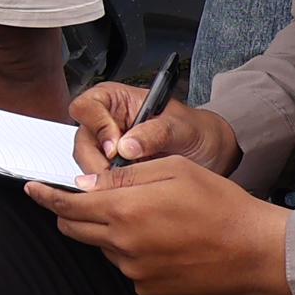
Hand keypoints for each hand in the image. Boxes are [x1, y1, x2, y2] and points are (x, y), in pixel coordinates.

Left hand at [24, 153, 290, 294]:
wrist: (256, 252)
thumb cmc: (221, 204)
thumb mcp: (174, 170)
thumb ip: (124, 176)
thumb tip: (85, 183)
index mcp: (125, 210)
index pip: (68, 206)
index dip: (46, 197)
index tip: (32, 189)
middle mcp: (123, 245)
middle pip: (75, 230)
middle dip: (71, 213)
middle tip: (85, 198)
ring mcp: (134, 272)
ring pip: (103, 248)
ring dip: (109, 232)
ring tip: (151, 217)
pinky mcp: (149, 290)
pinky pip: (127, 267)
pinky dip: (132, 252)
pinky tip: (164, 241)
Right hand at [66, 83, 244, 184]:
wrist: (212, 155)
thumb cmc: (197, 131)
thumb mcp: (181, 127)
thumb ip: (155, 133)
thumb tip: (126, 146)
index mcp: (117, 100)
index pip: (87, 106)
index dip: (96, 127)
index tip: (115, 147)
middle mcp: (107, 122)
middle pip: (82, 140)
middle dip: (96, 162)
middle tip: (117, 178)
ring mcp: (108, 148)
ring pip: (87, 164)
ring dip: (103, 179)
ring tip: (128, 186)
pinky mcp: (114, 171)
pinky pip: (100, 181)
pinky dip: (110, 190)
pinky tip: (128, 193)